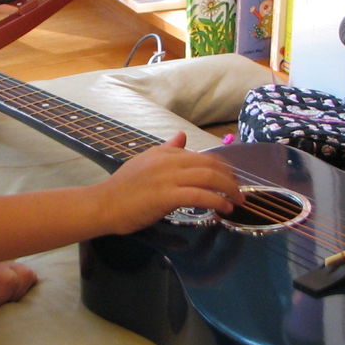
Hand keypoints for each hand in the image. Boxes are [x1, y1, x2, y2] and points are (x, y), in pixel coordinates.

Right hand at [95, 133, 241, 234]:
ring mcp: (169, 178)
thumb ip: (165, 149)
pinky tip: (224, 208)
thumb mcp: (145, 161)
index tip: (231, 180)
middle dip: (230, 179)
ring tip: (237, 202)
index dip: (222, 168)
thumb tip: (181, 136)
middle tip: (240, 192)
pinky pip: (200, 195)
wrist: (103, 204)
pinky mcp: (167, 196)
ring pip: (209, 178)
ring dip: (228, 190)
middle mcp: (170, 161)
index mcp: (166, 153)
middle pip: (211, 165)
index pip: (202, 156)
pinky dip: (216, 201)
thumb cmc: (123, 187)